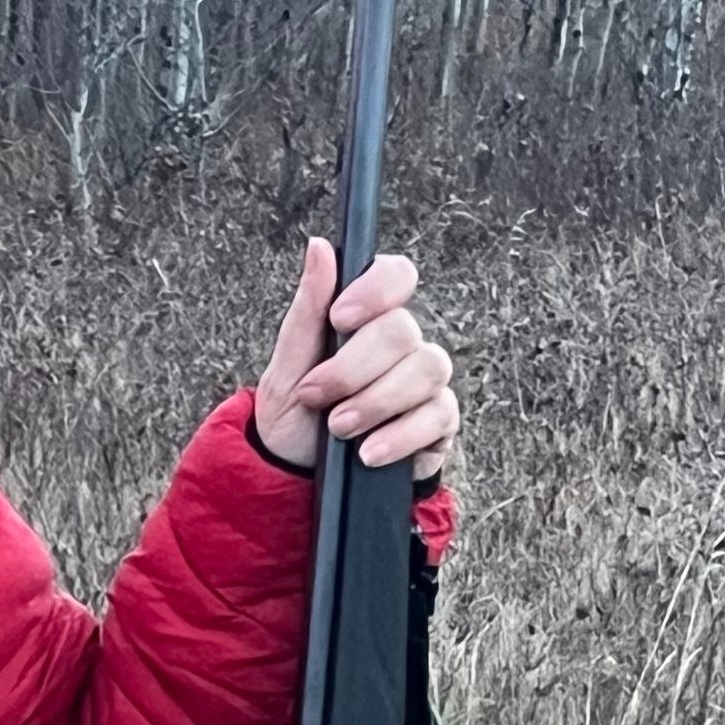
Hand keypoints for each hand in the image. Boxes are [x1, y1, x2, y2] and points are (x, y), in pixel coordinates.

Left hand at [252, 238, 457, 479]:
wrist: (297, 478)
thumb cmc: (294, 416)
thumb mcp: (287, 366)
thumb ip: (307, 308)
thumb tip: (320, 246)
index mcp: (369, 318)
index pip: (396, 276)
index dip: (375, 291)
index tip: (340, 318)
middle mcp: (404, 344)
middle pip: (402, 331)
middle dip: (353, 368)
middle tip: (317, 397)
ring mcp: (425, 382)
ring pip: (426, 369)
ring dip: (376, 401)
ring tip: (339, 428)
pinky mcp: (438, 423)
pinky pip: (437, 416)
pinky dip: (399, 435)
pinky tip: (369, 452)